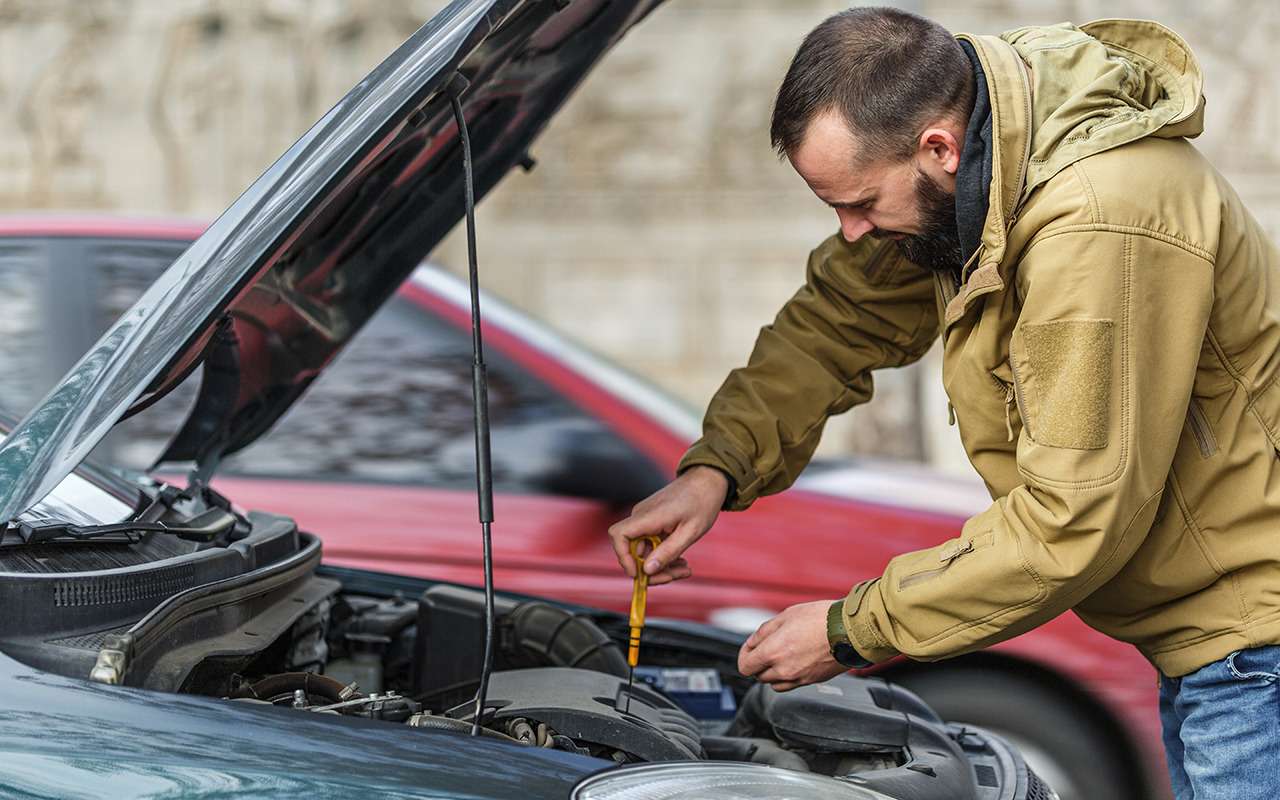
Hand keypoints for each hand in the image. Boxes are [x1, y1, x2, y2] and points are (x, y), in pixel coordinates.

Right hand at [606, 466, 728, 585]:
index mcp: (649, 516)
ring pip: (643, 551)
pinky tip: (681, 561)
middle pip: (633, 551)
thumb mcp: (691, 532)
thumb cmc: (702, 502)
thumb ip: (668, 552)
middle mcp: (641, 516)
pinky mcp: (651, 522)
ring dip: (661, 565)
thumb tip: (646, 571)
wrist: (707, 480)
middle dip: (651, 570)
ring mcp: (645, 519)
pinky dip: (663, 555)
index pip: (619, 535)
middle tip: (675, 576)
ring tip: (685, 569)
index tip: (638, 574)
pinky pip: (650, 544)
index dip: (623, 557)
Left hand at [737, 600, 847, 691]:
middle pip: (758, 676)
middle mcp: (783, 670)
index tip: (750, 649)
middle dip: (759, 663)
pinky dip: (787, 677)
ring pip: (774, 684)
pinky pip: (791, 685)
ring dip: (772, 672)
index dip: (745, 656)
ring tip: (782, 655)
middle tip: (767, 648)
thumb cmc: (821, 619)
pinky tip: (794, 661)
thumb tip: (753, 643)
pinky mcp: (812, 681)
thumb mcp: (786, 615)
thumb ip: (764, 632)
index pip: (745, 667)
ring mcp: (798, 678)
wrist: (850, 630)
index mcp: (772, 652)